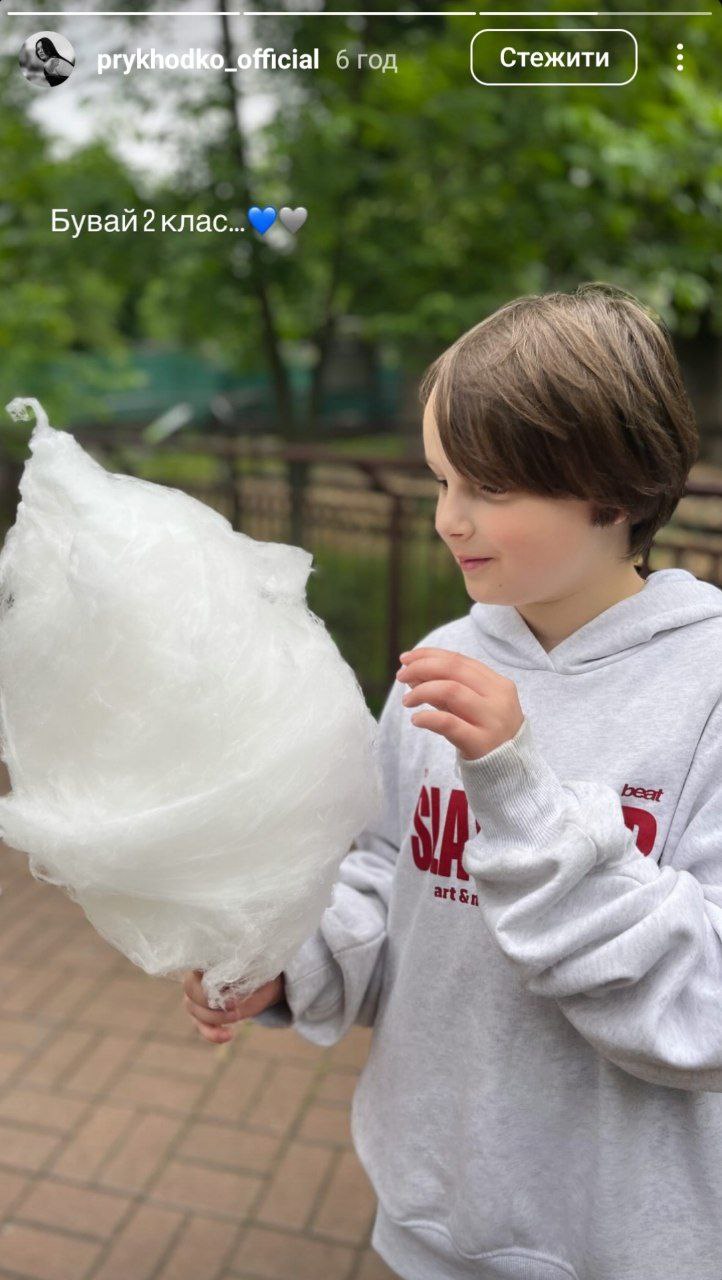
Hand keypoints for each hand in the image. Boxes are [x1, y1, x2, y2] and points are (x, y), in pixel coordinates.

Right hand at [183, 970, 285, 1043]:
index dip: (208, 987)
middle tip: (235, 1009)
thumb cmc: (259, 970)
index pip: (194, 970)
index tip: (230, 997)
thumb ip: (240, 981)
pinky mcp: (202, 1014)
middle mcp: (196, 975)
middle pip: (190, 992)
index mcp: (207, 959)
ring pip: (194, 1009)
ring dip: (214, 1018)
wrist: (266, 984)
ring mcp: (196, 995)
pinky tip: (228, 1035)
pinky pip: (201, 1026)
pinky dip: (212, 1034)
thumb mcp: (254, 972)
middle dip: (211, 1004)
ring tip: (238, 1017)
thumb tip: (229, 996)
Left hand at [396, 647, 524, 761]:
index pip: (459, 660)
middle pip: (454, 669)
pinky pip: (449, 723)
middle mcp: (498, 698)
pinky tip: (416, 720)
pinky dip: (427, 718)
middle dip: (421, 667)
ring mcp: (492, 721)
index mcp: (498, 684)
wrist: (510, 774)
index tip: (406, 658)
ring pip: (451, 690)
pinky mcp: (482, 744)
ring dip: (421, 691)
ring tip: (407, 701)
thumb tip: (413, 671)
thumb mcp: (470, 709)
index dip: (429, 655)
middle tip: (401, 675)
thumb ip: (446, 689)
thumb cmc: (486, 737)